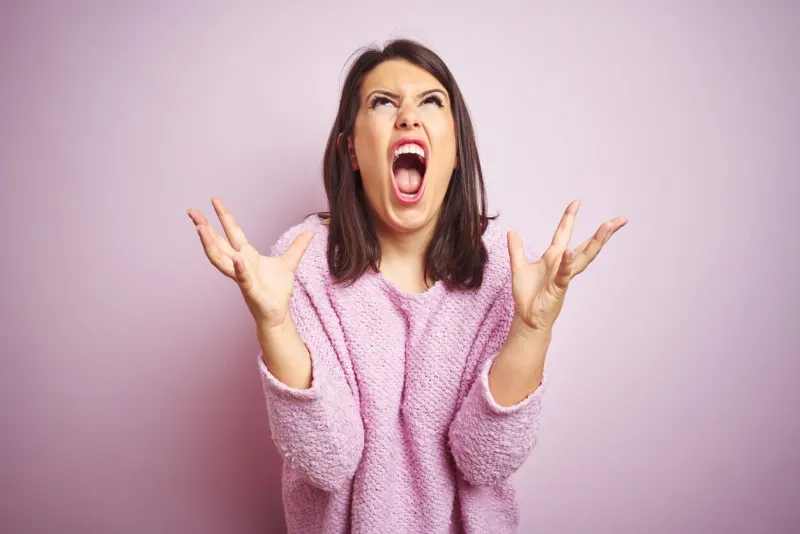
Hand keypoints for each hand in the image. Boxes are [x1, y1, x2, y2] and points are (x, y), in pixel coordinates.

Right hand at [187, 197, 313, 328]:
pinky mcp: (251, 291)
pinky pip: (243, 278)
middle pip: (218, 243)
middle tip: (192, 212)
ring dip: (210, 245)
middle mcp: (240, 264)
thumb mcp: (289, 263)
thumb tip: (310, 232)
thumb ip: (297, 247)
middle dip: (204, 227)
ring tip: (201, 229)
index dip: (224, 216)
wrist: (278, 314)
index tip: (214, 200)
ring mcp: (243, 277)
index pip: (232, 232)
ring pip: (221, 259)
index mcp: (247, 255)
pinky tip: (237, 258)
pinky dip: (240, 268)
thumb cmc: (277, 291)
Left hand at [507, 199, 626, 332]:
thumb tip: (511, 232)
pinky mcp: (559, 287)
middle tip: (619, 220)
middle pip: (587, 245)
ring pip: (583, 256)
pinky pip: (564, 273)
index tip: (577, 202)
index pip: (564, 233)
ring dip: (596, 242)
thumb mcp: (519, 268)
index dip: (569, 217)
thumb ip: (516, 250)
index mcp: (554, 257)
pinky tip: (570, 250)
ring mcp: (564, 275)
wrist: (527, 318)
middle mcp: (563, 264)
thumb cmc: (527, 295)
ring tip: (607, 227)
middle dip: (603, 232)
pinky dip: (567, 262)